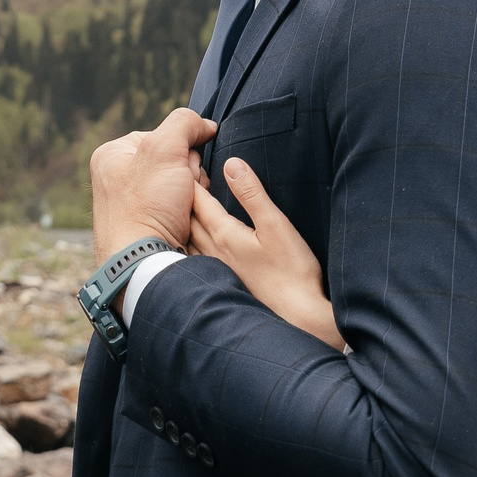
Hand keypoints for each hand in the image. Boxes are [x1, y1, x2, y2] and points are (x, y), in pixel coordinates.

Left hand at [89, 107, 214, 259]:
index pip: (164, 136)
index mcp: (113, 155)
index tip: (180, 169)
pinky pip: (181, 209)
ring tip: (184, 210)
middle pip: (175, 160)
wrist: (144, 262)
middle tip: (183, 192)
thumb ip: (184, 124)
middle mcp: (119, 178)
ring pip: (182, 184)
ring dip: (193, 194)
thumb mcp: (164, 150)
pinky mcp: (148, 226)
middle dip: (189, 174)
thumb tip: (205, 124)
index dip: (182, 150)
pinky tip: (185, 222)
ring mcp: (133, 204)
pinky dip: (190, 213)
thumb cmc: (146, 206)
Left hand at [191, 157, 343, 351]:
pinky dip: (188, 239)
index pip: (197, 198)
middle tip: (179, 173)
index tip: (186, 158)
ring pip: (187, 236)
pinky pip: (193, 254)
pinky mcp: (220, 281)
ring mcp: (213, 269)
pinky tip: (192, 239)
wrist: (297, 319)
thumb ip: (252, 194)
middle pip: (187, 216)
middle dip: (182, 194)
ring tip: (181, 202)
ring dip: (183, 217)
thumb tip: (231, 164)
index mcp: (223, 233)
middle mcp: (211, 251)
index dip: (189, 176)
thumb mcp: (275, 226)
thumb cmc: (291, 272)